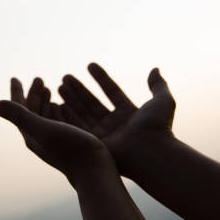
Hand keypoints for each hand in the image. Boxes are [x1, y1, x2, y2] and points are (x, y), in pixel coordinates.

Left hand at [0, 77, 113, 186]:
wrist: (96, 173)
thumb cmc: (71, 151)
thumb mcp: (44, 129)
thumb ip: (20, 116)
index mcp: (31, 135)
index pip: (19, 110)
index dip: (16, 92)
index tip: (15, 77)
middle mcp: (41, 139)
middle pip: (32, 112)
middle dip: (33, 94)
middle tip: (38, 79)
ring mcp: (55, 141)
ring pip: (46, 117)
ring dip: (44, 101)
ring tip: (47, 88)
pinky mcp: (69, 142)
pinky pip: (59, 122)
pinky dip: (57, 109)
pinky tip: (63, 105)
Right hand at [58, 63, 175, 175]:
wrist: (151, 153)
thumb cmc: (158, 128)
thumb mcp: (162, 101)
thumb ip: (158, 85)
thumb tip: (155, 69)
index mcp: (130, 113)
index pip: (112, 91)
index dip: (101, 78)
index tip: (89, 65)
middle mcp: (115, 124)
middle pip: (94, 103)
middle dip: (80, 90)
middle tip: (66, 77)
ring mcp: (104, 134)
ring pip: (84, 113)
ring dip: (71, 99)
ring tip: (59, 85)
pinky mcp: (94, 143)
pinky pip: (78, 126)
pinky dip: (67, 115)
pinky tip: (57, 102)